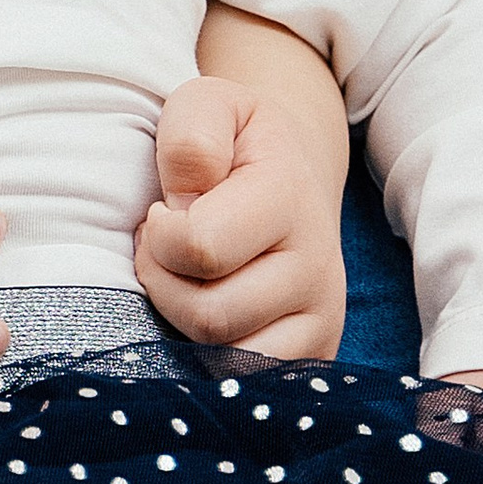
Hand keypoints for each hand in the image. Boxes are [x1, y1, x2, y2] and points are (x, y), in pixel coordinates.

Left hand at [135, 73, 349, 360]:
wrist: (290, 173)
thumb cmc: (232, 142)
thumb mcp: (206, 104)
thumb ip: (190, 135)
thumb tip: (185, 200)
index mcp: (289, 194)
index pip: (200, 248)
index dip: (159, 234)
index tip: (162, 212)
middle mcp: (319, 263)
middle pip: (208, 315)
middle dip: (163, 282)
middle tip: (166, 249)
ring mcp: (322, 314)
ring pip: (224, 356)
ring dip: (181, 321)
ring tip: (187, 276)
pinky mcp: (315, 351)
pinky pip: (246, 379)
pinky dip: (209, 355)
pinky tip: (207, 309)